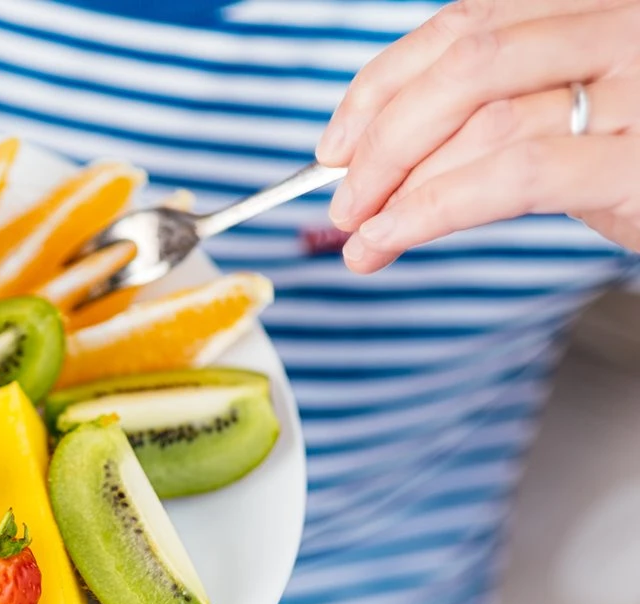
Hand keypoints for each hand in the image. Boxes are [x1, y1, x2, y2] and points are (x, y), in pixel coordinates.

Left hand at [316, 0, 639, 272]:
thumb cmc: (637, 160)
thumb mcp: (568, 116)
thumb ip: (489, 112)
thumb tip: (365, 156)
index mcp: (588, 6)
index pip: (460, 26)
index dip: (381, 85)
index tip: (333, 144)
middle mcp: (621, 26)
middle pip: (465, 65)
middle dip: (383, 139)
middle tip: (342, 200)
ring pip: (484, 122)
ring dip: (400, 186)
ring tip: (361, 238)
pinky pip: (512, 177)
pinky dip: (432, 211)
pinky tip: (390, 241)